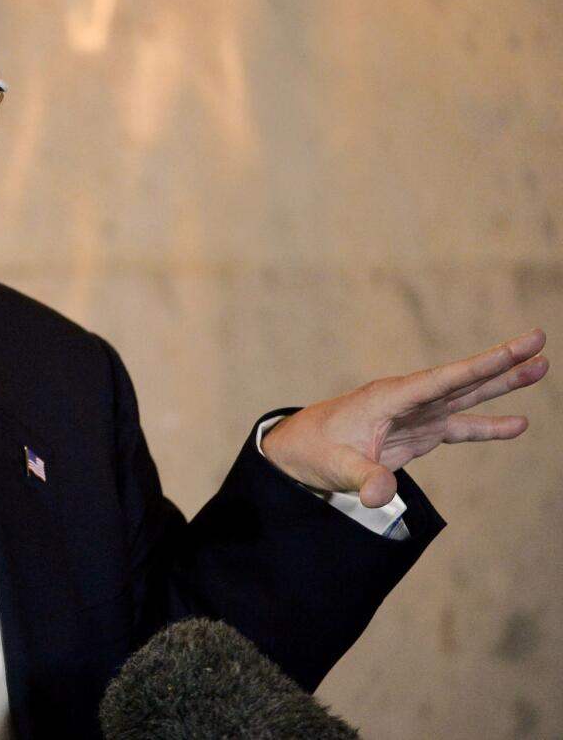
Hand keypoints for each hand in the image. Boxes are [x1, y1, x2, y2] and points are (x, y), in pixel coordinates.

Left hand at [262, 329, 547, 507]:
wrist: (296, 453)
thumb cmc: (312, 451)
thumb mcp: (335, 466)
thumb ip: (362, 477)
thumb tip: (382, 494)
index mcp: (388, 398)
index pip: (443, 379)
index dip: (481, 364)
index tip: (516, 347)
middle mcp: (406, 400)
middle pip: (461, 379)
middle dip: (501, 362)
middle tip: (539, 340)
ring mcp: (414, 415)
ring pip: (465, 396)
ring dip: (501, 384)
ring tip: (540, 367)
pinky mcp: (416, 433)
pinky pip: (458, 427)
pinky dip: (487, 427)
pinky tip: (517, 423)